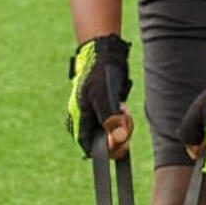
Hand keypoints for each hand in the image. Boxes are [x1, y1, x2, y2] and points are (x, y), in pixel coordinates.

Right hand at [67, 34, 132, 158]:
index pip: (91, 149)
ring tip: (123, 108)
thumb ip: (109, 118)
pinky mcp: (107, 112)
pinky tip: (122, 106)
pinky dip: (124, 119)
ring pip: (114, 134)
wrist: (105, 55)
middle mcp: (87, 122)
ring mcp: (98, 117)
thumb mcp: (103, 96)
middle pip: (106, 144)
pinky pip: (118, 124)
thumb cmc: (98, 73)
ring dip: (123, 125)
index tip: (121, 141)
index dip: (108, 149)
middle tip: (125, 118)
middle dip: (119, 135)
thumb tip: (117, 139)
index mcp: (79, 122)